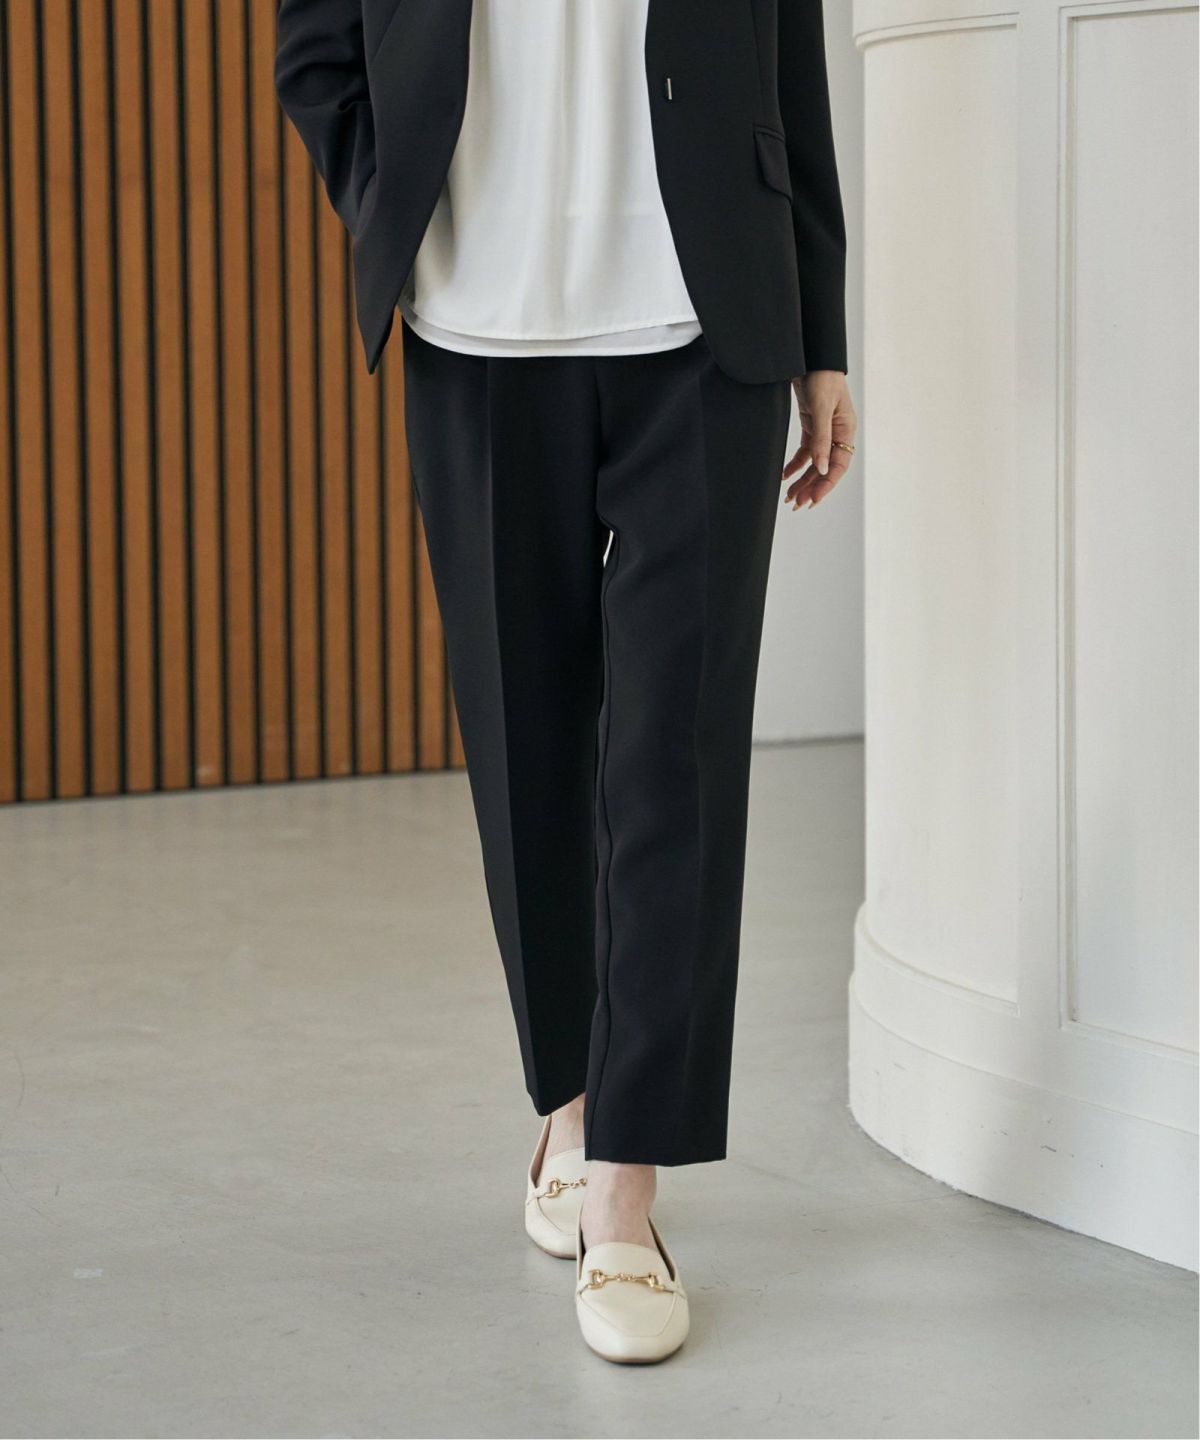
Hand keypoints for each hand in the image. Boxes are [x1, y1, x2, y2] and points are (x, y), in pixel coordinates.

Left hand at [783, 370, 856, 509]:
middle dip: (811, 487)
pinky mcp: (811, 425)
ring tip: (790, 498)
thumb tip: (822, 468)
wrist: (809, 355)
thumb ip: (821, 439)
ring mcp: (824, 430)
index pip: (838, 466)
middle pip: (825, 468)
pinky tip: (785, 477)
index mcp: (846, 431)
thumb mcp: (821, 408)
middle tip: (796, 504)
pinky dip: (795, 465)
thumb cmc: (821, 377)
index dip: (826, 485)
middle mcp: (837, 434)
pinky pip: (805, 451)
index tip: (813, 500)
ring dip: (803, 480)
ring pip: (814, 463)